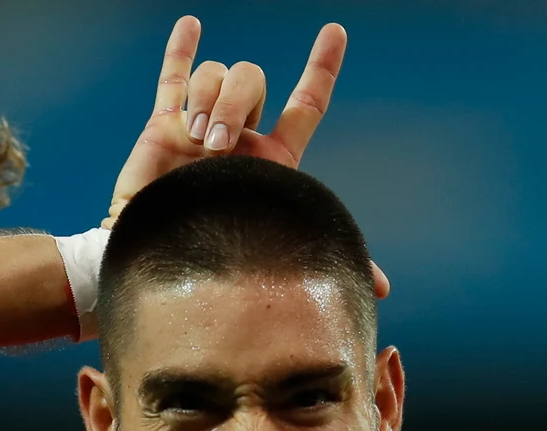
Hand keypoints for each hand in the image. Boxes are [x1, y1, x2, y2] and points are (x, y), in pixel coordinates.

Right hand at [104, 18, 390, 296]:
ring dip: (207, 98)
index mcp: (273, 157)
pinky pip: (174, 77)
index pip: (306, 101)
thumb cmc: (223, 257)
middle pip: (252, 77)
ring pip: (215, 72)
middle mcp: (240, 136)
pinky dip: (181, 48)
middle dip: (236, 101)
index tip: (335, 31)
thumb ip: (332, 256)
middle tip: (217, 144)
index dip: (322, 65)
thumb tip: (383, 289)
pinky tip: (192, 24)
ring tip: (195, 139)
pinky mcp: (163, 126)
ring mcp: (201, 126)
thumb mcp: (285, 249)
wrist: (164, 260)